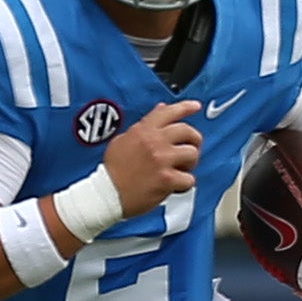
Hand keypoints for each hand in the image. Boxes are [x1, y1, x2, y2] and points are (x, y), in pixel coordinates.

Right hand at [100, 100, 201, 216]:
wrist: (106, 194)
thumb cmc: (114, 170)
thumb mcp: (123, 140)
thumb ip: (143, 126)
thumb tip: (161, 111)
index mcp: (143, 130)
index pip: (169, 112)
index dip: (186, 107)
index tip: (195, 106)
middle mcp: (154, 142)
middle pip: (187, 131)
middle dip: (193, 140)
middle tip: (190, 148)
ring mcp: (161, 160)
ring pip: (192, 154)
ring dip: (190, 163)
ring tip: (181, 169)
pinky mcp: (166, 180)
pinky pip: (189, 179)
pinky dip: (185, 184)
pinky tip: (176, 185)